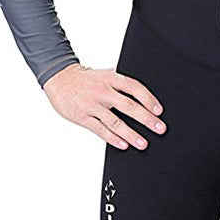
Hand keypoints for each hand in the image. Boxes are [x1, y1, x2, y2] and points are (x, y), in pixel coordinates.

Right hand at [42, 63, 165, 149]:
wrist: (59, 78)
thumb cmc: (85, 78)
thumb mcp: (105, 74)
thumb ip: (120, 83)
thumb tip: (142, 95)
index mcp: (111, 78)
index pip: (134, 88)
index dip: (148, 99)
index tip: (159, 110)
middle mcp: (103, 91)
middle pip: (128, 106)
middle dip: (146, 119)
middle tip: (159, 128)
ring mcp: (92, 105)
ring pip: (115, 122)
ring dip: (131, 134)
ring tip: (143, 143)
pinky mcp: (82, 117)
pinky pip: (100, 130)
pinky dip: (113, 138)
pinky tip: (123, 145)